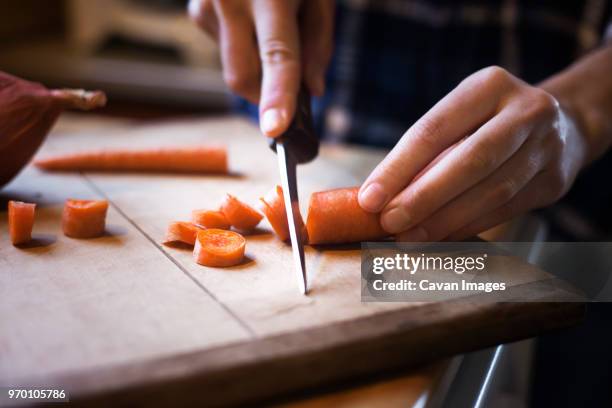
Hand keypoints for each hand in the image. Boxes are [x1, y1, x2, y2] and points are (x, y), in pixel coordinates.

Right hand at [189, 0, 333, 136]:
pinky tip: (251, 17)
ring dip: (257, 66)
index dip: (278, 96)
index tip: (276, 130)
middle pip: (243, 77)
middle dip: (265, 98)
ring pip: (234, 66)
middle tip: (289, 96)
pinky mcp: (196, 10)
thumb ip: (319, 43)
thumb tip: (313, 91)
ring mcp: (207, 5)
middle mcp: (231, 0)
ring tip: (271, 25)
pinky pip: (224, 49)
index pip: (278, 55)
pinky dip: (243, 47)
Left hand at [358, 66, 588, 240]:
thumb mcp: (461, 116)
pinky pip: (505, 210)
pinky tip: (440, 238)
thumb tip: (379, 197)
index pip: (435, 129)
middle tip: (389, 222)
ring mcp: (547, 146)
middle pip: (470, 161)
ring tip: (409, 237)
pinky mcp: (555, 181)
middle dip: (423, 197)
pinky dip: (468, 227)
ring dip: (444, 220)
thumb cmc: (489, 122)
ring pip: (492, 191)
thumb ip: (426, 152)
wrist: (565, 124)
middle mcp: (526, 111)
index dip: (398, 168)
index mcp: (490, 86)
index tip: (369, 199)